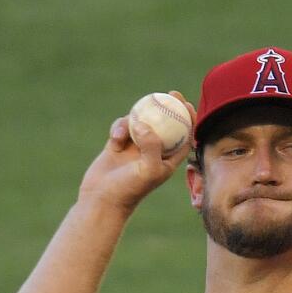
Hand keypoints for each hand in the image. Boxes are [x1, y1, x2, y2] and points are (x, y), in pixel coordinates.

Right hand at [78, 91, 196, 211]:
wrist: (102, 199)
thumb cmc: (130, 189)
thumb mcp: (148, 170)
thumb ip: (152, 146)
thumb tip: (145, 123)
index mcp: (168, 160)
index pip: (185, 136)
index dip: (189, 118)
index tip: (187, 103)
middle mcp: (153, 152)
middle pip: (165, 124)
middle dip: (168, 107)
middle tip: (169, 93)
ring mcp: (135, 147)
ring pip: (141, 122)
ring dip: (135, 120)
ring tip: (129, 128)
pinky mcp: (118, 145)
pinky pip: (122, 127)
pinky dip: (119, 127)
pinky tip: (115, 138)